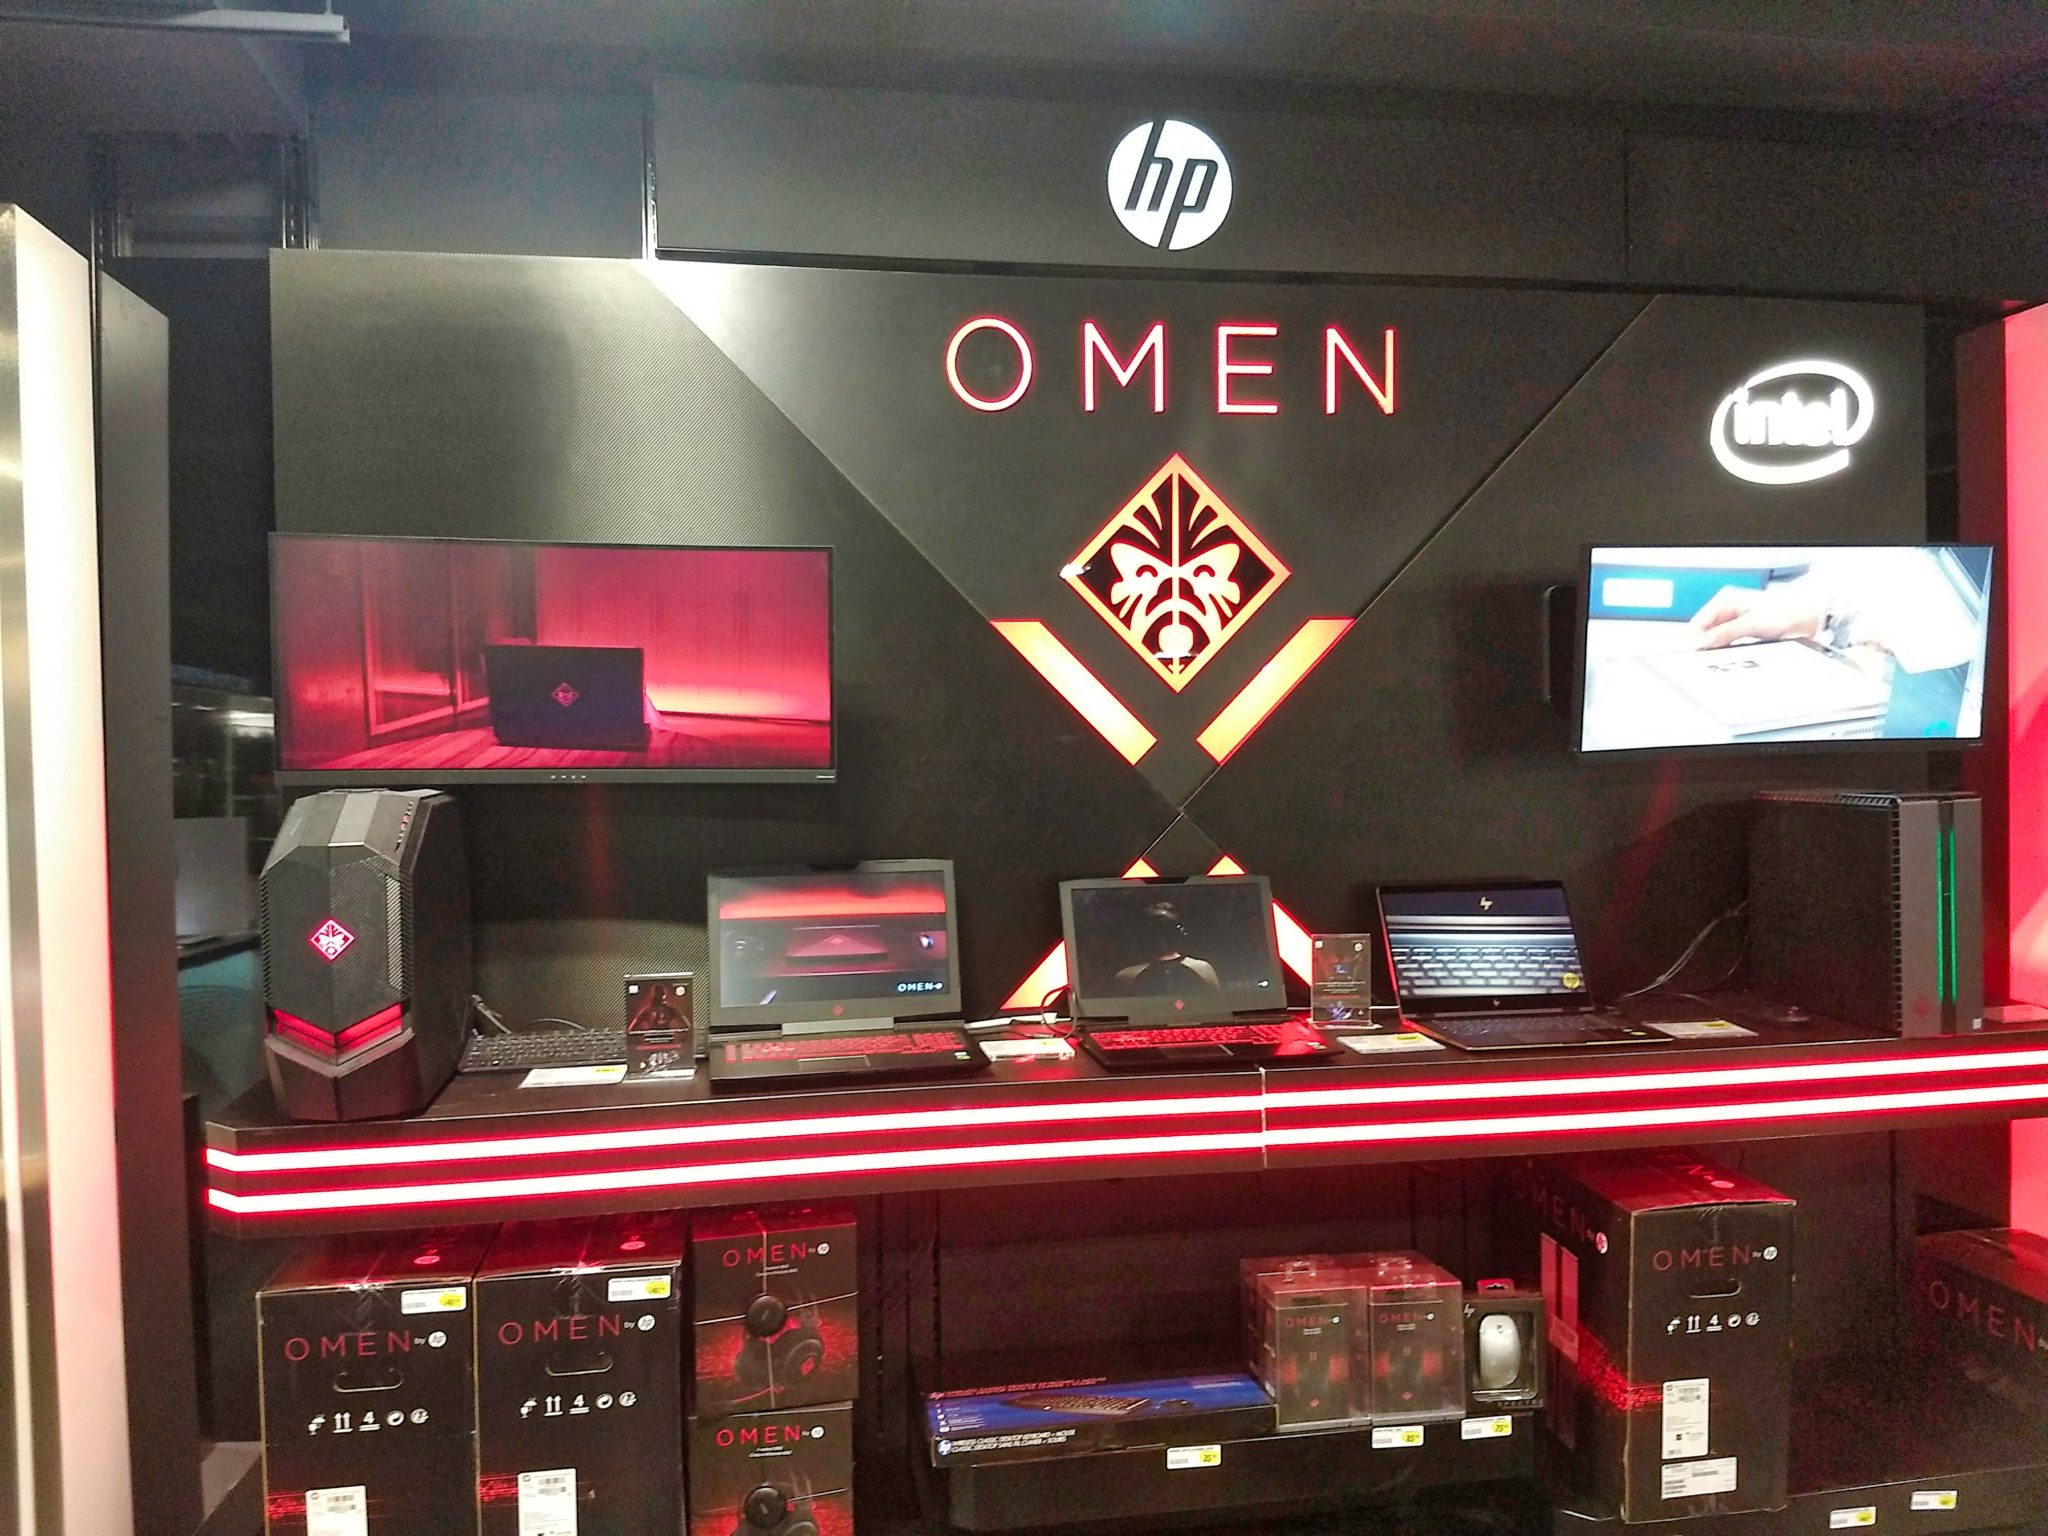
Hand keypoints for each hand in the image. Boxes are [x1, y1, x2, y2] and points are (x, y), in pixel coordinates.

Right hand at [1689, 584, 1823, 649]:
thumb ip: (1725, 634)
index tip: (1696, 656)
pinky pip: (1727, 642)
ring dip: (1717, 649)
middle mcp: (1728, 609)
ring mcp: (1735, 620)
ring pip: (1715, 638)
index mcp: (1725, 600)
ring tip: (1719, 659)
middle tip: (1706, 661)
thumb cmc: (1786, 611)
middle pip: (1706, 631)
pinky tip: (1730, 656)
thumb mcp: (1751, 624)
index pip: (1699, 622)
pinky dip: (1727, 650)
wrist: (1809, 616)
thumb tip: (1702, 643)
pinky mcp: (1743, 630)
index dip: (1696, 640)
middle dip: (1706, 645)